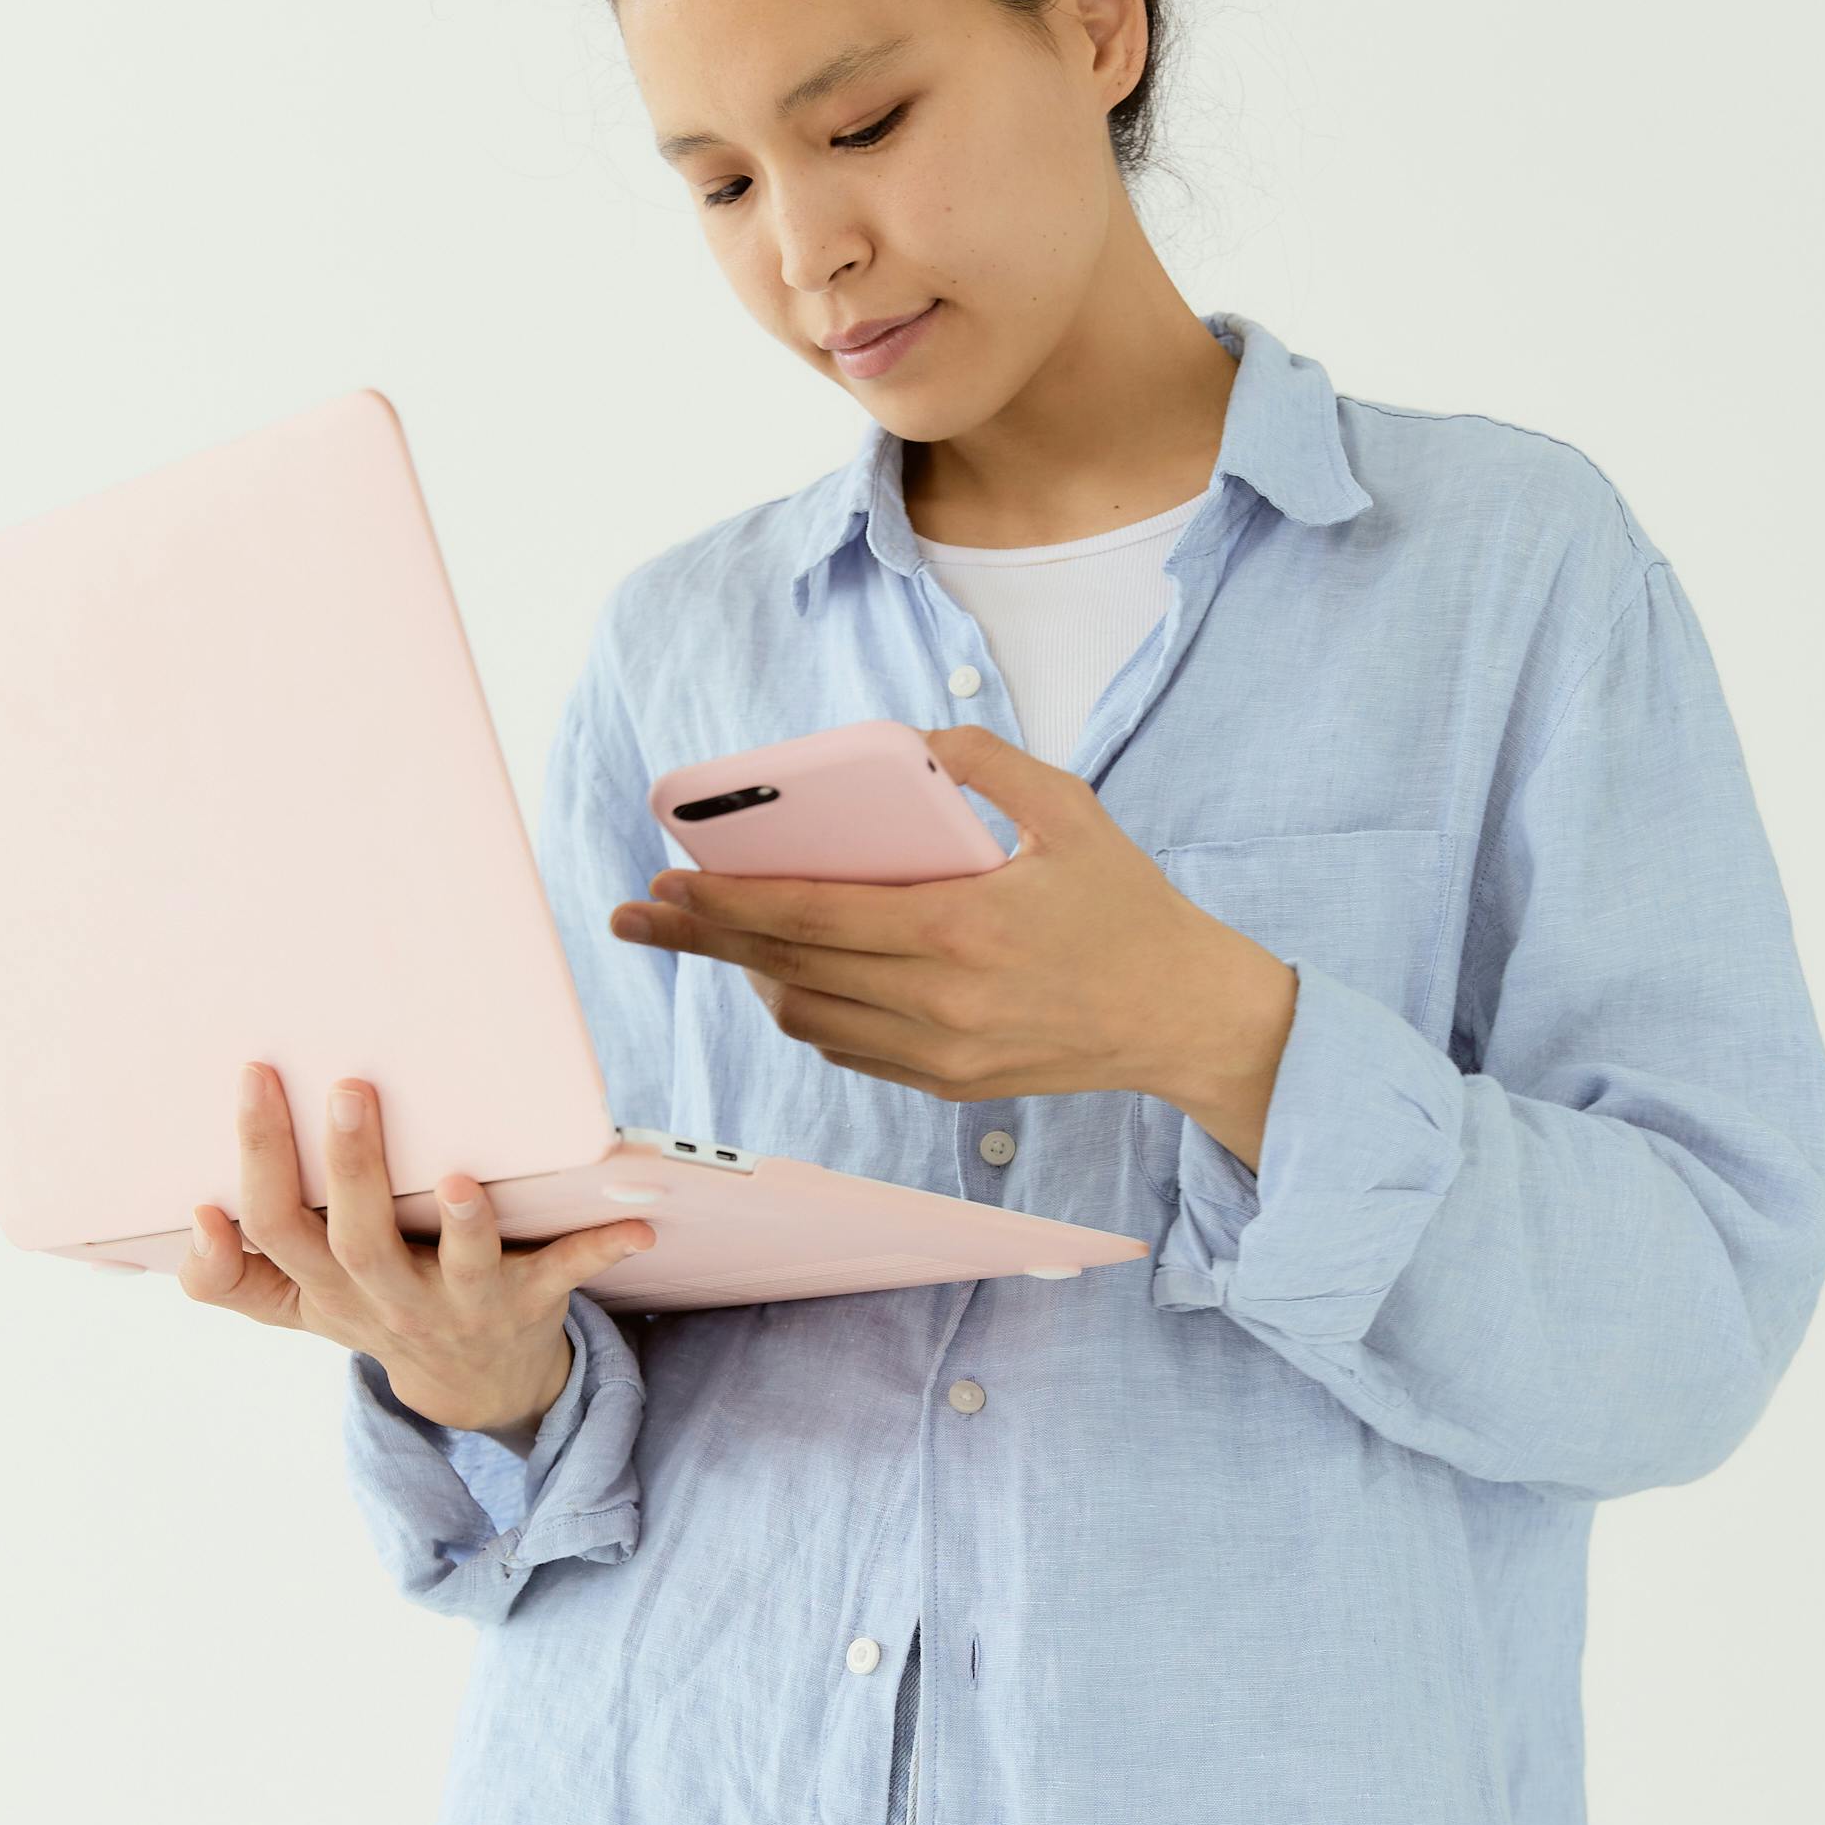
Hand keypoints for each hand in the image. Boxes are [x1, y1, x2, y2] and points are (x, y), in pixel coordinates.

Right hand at [175, 1064, 654, 1434]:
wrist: (471, 1384)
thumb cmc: (372, 1308)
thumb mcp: (295, 1304)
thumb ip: (230, 1276)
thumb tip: (195, 1222)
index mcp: (326, 1285)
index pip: (277, 1223)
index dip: (259, 1158)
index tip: (255, 1078)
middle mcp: (388, 1298)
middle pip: (359, 1239)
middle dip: (354, 1168)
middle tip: (353, 1089)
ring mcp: (461, 1303)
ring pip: (459, 1267)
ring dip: (465, 1226)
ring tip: (465, 1179)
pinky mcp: (529, 1302)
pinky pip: (566, 1276)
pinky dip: (600, 1249)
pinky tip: (638, 1223)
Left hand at [608, 724, 1299, 1169]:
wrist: (1184, 1018)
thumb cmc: (1128, 905)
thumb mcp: (1071, 808)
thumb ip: (987, 761)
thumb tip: (910, 740)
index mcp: (962, 926)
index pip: (811, 915)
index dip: (725, 901)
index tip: (665, 881)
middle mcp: (940, 999)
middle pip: (785, 969)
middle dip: (701, 939)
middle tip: (640, 916)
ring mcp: (940, 1051)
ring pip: (806, 1018)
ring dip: (752, 975)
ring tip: (721, 936)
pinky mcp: (947, 1083)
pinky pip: (846, 1049)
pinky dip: (806, 1009)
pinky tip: (790, 974)